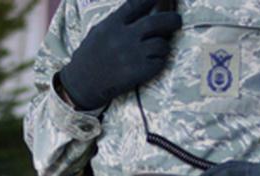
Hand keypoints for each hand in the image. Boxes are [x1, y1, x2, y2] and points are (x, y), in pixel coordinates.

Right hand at [58, 0, 181, 110]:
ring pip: (161, 44)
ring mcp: (132, 55)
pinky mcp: (139, 71)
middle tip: (177, 21)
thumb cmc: (90, 56)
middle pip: (157, 22)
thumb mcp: (99, 31)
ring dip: (163, 46)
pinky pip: (159, 62)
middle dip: (172, 20)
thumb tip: (139, 10)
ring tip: (157, 50)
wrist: (82, 83)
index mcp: (113, 24)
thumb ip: (118, 21)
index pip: (137, 3)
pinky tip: (150, 65)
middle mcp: (124, 36)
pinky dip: (158, 63)